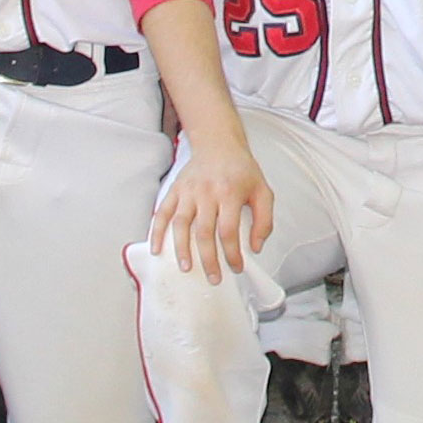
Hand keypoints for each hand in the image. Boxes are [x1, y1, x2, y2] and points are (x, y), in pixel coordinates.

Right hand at [153, 137, 276, 281]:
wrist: (219, 144)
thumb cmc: (242, 170)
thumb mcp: (263, 191)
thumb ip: (264, 220)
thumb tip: (255, 247)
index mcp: (229, 193)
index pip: (228, 231)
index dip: (232, 253)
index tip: (236, 267)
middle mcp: (206, 193)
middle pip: (204, 232)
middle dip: (208, 259)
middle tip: (213, 278)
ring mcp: (188, 192)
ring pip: (181, 224)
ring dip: (182, 249)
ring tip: (186, 268)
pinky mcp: (175, 190)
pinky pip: (163, 213)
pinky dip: (157, 232)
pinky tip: (157, 249)